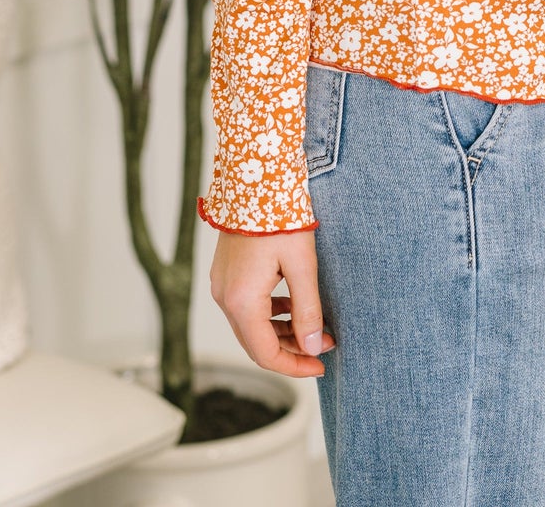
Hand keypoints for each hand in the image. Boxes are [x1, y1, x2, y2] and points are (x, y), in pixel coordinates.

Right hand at [210, 228, 335, 377]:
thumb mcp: (302, 265)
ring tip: (313, 327)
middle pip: (256, 343)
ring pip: (251, 326)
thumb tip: (312, 347)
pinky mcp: (226, 273)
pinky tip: (292, 304)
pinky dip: (270, 314)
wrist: (255, 178)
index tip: (320, 364)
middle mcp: (225, 298)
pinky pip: (246, 307)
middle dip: (291, 350)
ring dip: (281, 332)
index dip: (294, 366)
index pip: (266, 354)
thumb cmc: (280, 216)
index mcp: (241, 301)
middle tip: (323, 345)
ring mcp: (222, 284)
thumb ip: (307, 310)